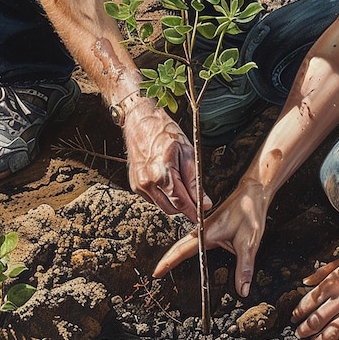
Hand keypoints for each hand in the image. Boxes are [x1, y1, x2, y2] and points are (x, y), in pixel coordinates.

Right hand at [124, 107, 211, 221]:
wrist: (140, 122)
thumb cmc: (165, 133)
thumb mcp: (187, 152)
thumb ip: (194, 180)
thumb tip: (204, 203)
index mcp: (163, 172)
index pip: (181, 202)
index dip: (193, 211)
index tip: (201, 217)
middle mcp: (148, 181)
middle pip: (171, 208)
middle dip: (185, 207)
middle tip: (196, 199)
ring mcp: (139, 184)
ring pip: (162, 206)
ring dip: (174, 202)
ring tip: (180, 182)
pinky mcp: (135, 185)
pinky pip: (153, 199)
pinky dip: (163, 195)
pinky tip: (166, 180)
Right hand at [153, 179, 269, 296]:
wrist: (253, 193)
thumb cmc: (250, 212)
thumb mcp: (249, 242)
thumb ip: (244, 267)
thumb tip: (242, 290)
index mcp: (207, 233)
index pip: (182, 250)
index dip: (168, 262)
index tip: (156, 272)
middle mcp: (203, 230)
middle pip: (179, 246)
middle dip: (167, 259)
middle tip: (156, 272)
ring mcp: (207, 227)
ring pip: (186, 242)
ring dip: (175, 252)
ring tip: (166, 265)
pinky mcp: (212, 226)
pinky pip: (194, 239)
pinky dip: (185, 247)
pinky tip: (188, 252)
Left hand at [292, 235, 338, 339]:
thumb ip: (321, 272)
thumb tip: (305, 281)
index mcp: (332, 282)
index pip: (308, 301)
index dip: (299, 311)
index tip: (294, 317)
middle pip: (316, 319)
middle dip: (305, 328)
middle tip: (298, 333)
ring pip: (332, 330)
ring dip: (320, 339)